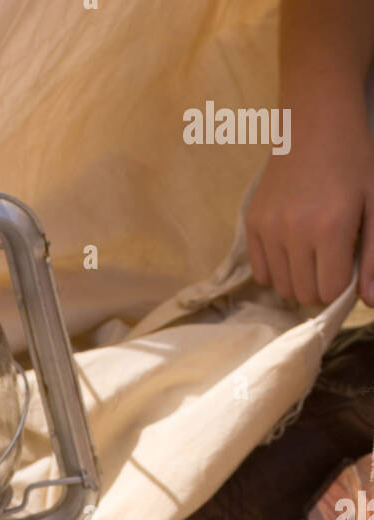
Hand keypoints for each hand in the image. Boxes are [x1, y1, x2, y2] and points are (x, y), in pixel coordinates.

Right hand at [244, 117, 373, 307]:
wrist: (316, 122)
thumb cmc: (354, 161)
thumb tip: (369, 302)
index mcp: (330, 227)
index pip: (329, 290)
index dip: (342, 287)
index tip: (347, 268)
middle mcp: (294, 232)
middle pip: (303, 294)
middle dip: (320, 287)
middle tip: (330, 262)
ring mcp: (268, 228)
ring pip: (281, 288)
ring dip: (299, 280)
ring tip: (311, 255)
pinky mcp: (251, 224)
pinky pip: (260, 272)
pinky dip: (277, 271)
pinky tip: (291, 250)